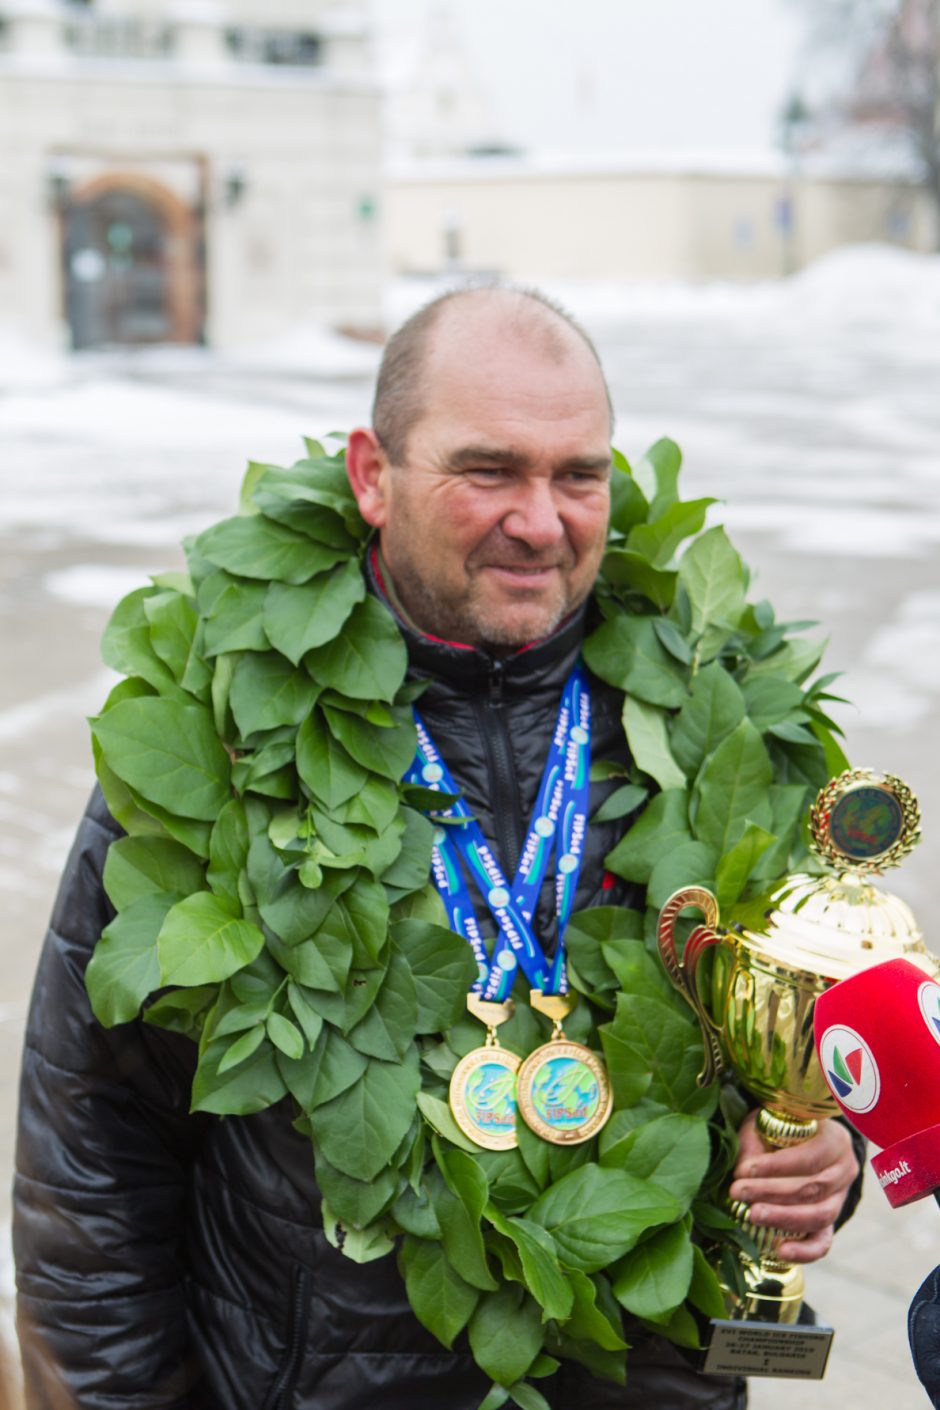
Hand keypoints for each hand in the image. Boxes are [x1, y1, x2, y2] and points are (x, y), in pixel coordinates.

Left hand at [727, 1112, 859, 1263]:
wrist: (802, 1148)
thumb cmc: (780, 1133)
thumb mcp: (768, 1125)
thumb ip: (756, 1143)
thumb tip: (742, 1169)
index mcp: (835, 1140)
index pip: (810, 1156)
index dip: (776, 1165)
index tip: (743, 1170)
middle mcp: (844, 1171)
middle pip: (812, 1188)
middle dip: (772, 1192)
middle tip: (738, 1191)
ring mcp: (839, 1201)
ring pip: (819, 1215)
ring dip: (783, 1217)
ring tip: (753, 1215)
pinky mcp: (829, 1225)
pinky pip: (823, 1243)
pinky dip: (804, 1252)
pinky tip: (780, 1252)